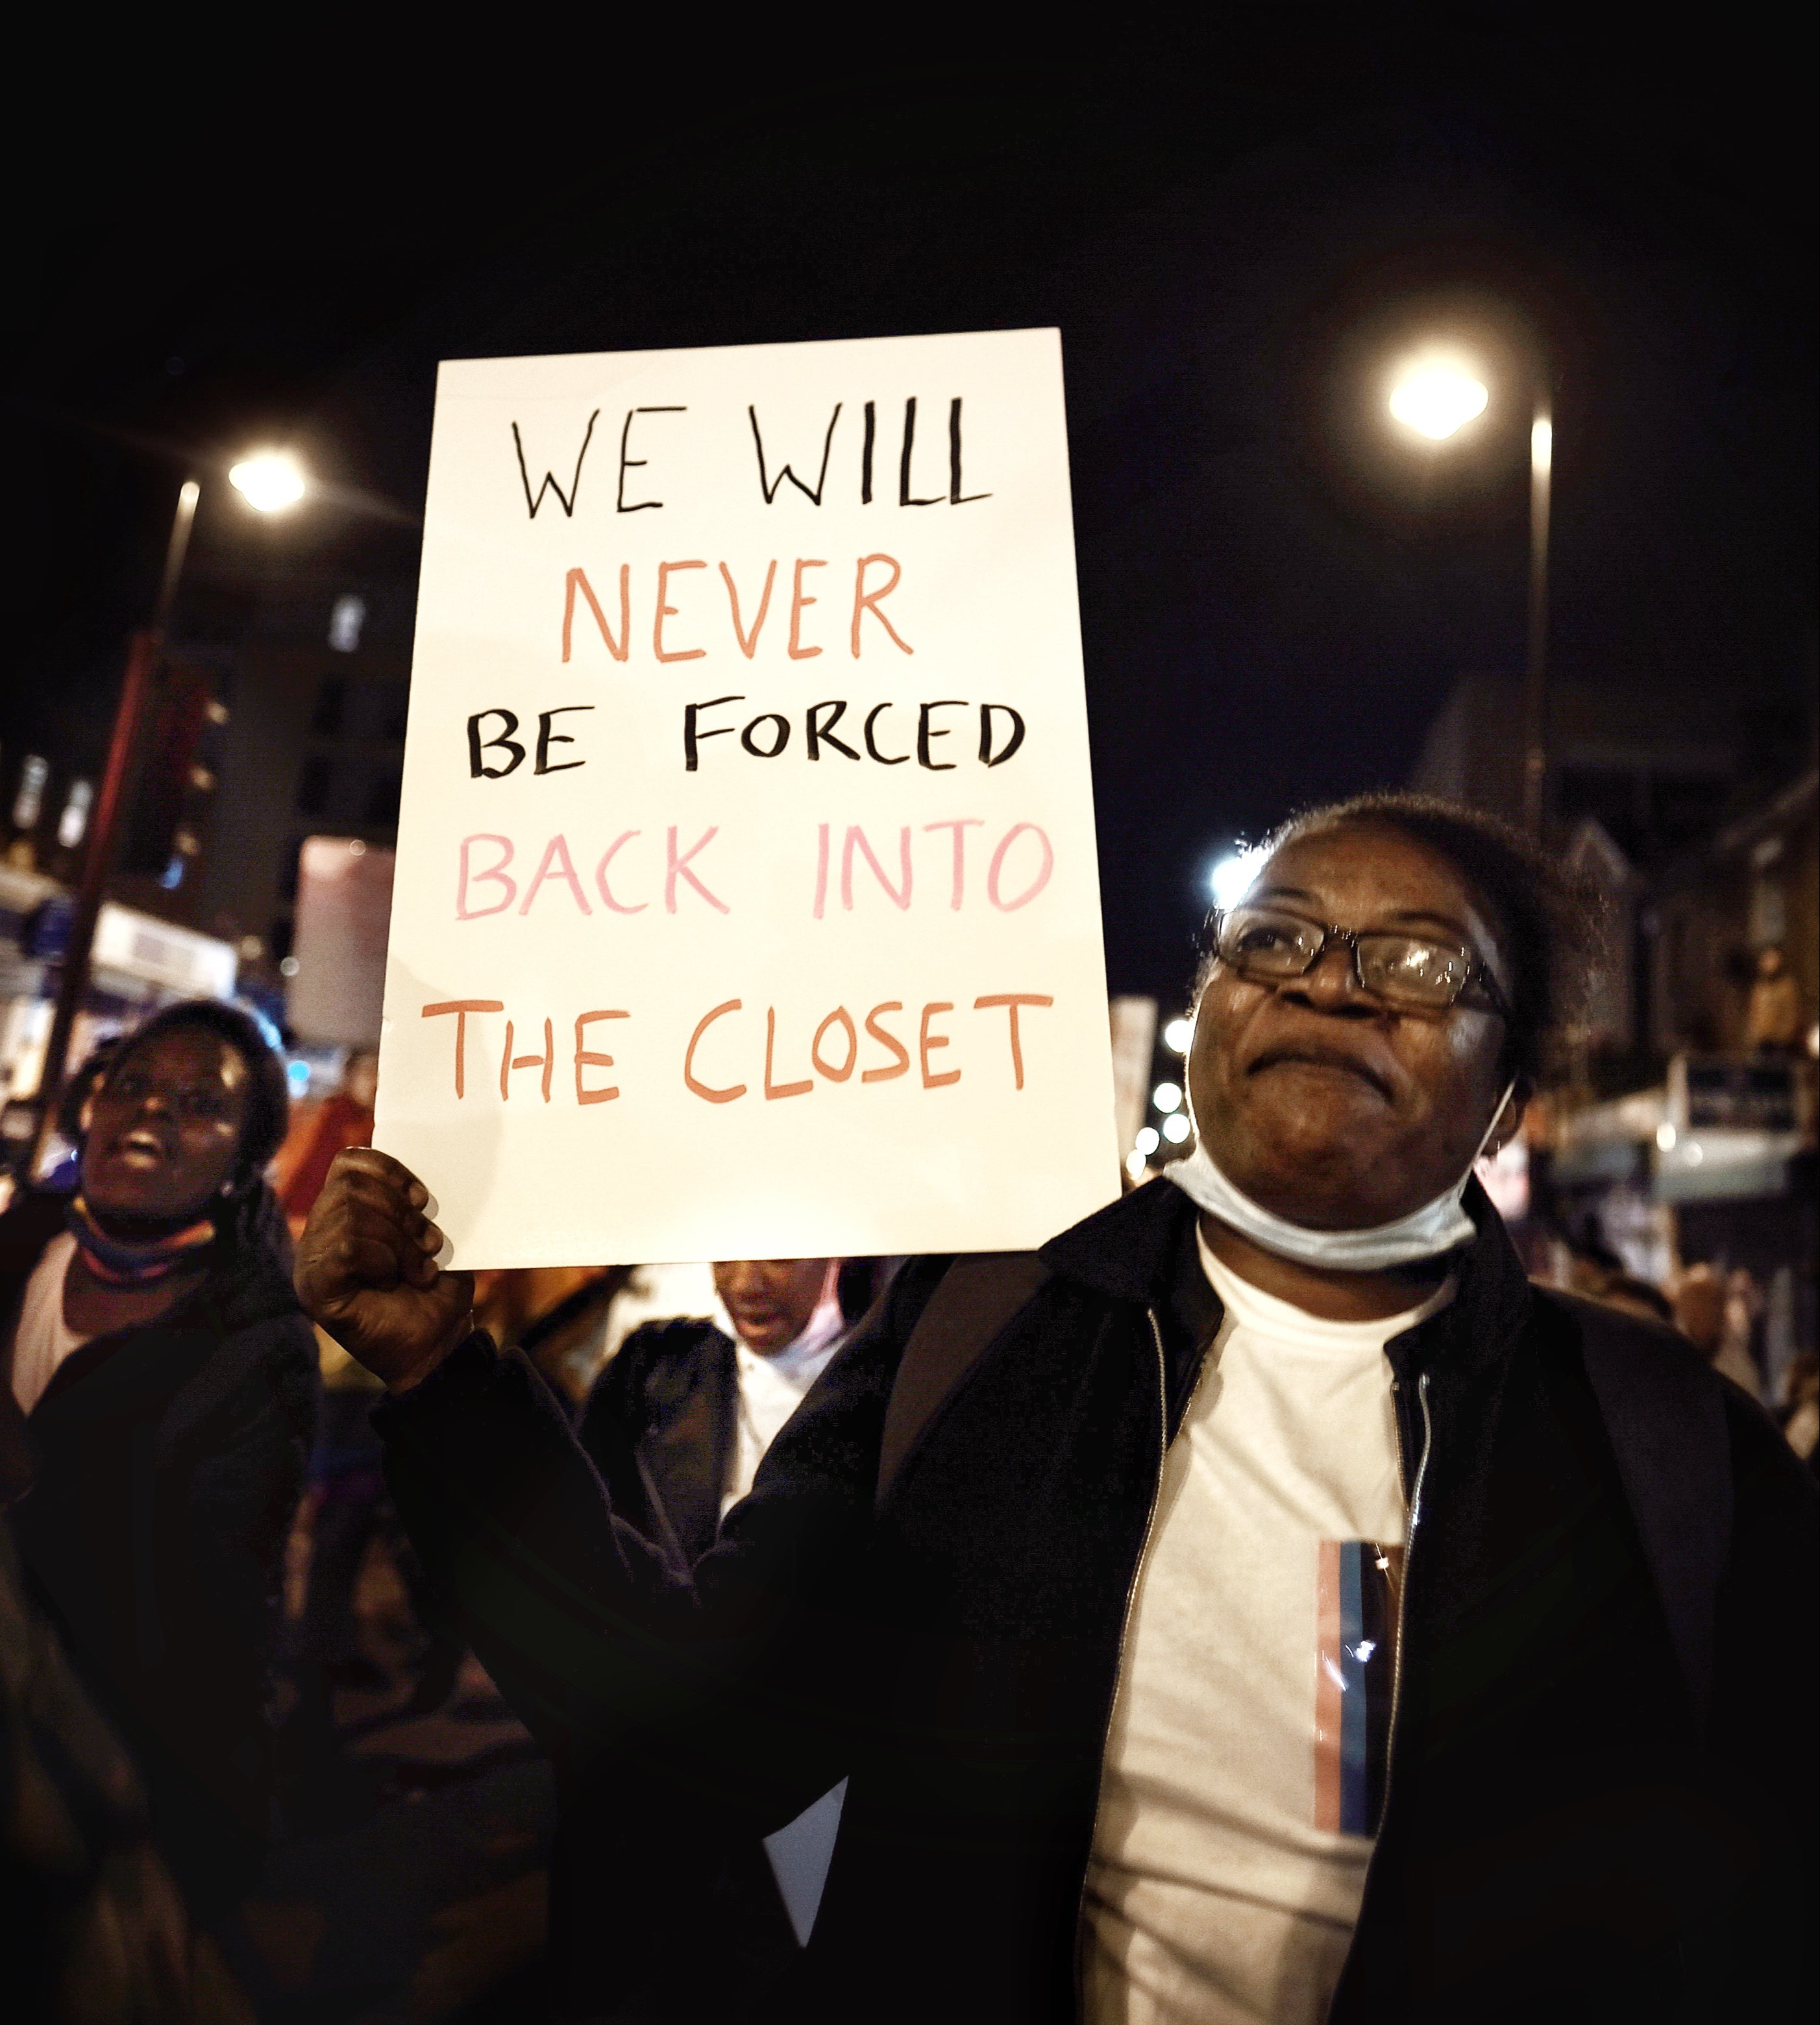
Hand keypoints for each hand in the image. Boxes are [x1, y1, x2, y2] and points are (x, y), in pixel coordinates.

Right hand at [295, 1148, 475, 1391]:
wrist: (439, 1342)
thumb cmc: (434, 1289)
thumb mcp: (428, 1235)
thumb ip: (411, 1203)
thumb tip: (414, 1180)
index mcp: (342, 1214)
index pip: (348, 1163)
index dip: (388, 1170)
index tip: (422, 1198)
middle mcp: (319, 1235)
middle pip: (350, 1186)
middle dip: (399, 1211)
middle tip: (427, 1242)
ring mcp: (311, 1263)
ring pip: (350, 1216)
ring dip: (399, 1241)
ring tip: (418, 1267)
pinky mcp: (316, 1290)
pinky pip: (345, 1250)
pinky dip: (381, 1260)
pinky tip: (394, 1279)